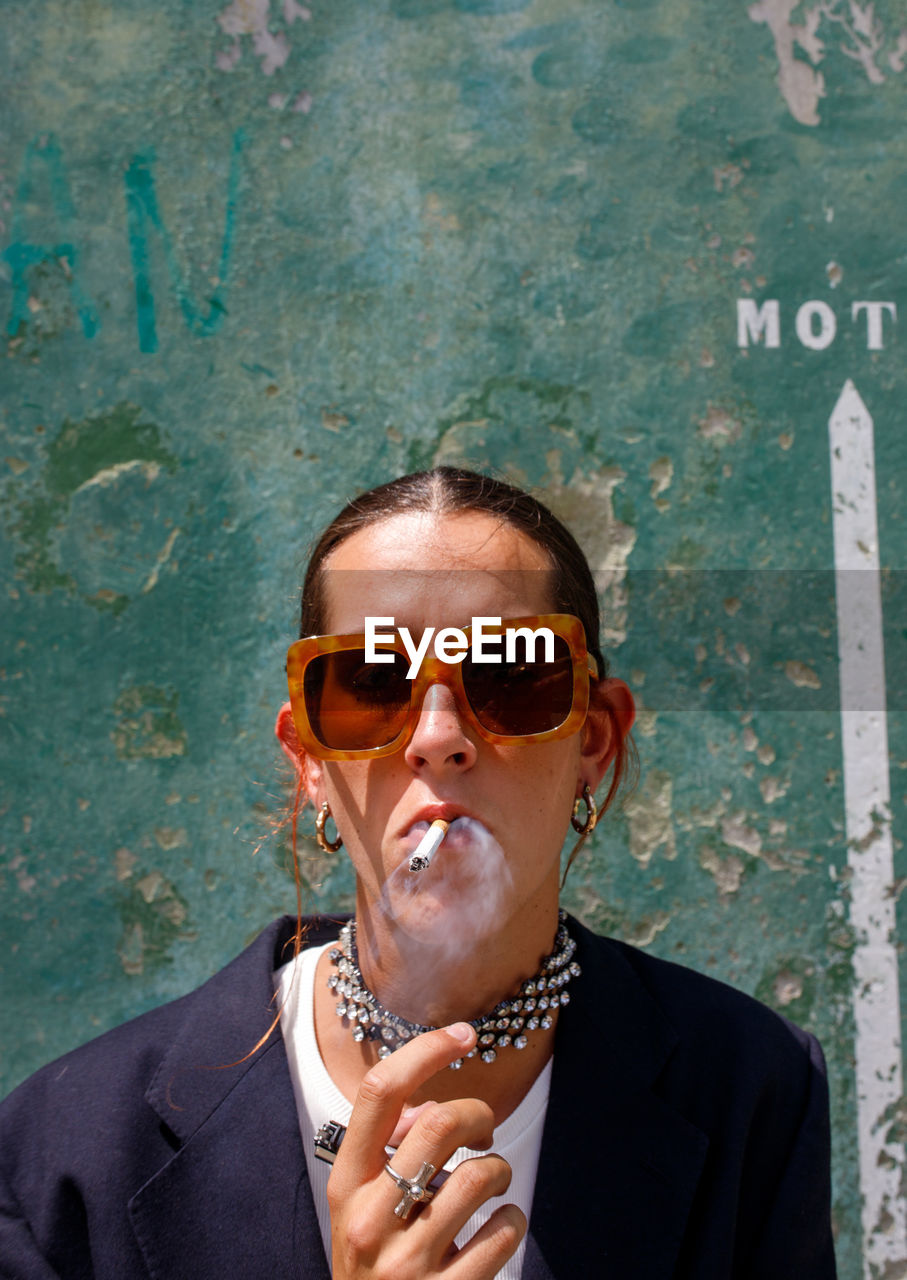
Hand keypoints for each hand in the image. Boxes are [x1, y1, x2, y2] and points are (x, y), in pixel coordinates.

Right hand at [327, 1023, 526, 1278]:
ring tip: (491, 1184)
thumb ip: (388, 1152)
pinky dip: (513, 1219)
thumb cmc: (374, 1265)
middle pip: (441, 1124)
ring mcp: (408, 1262)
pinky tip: (499, 1228)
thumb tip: (431, 1110)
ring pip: (480, 1174)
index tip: (462, 1033)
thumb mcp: (361, 1209)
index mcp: (346, 1185)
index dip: (426, 1051)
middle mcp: (370, 1219)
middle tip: (484, 1131)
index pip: (379, 1093)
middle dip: (479, 1114)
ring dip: (499, 1169)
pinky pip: (503, 1229)